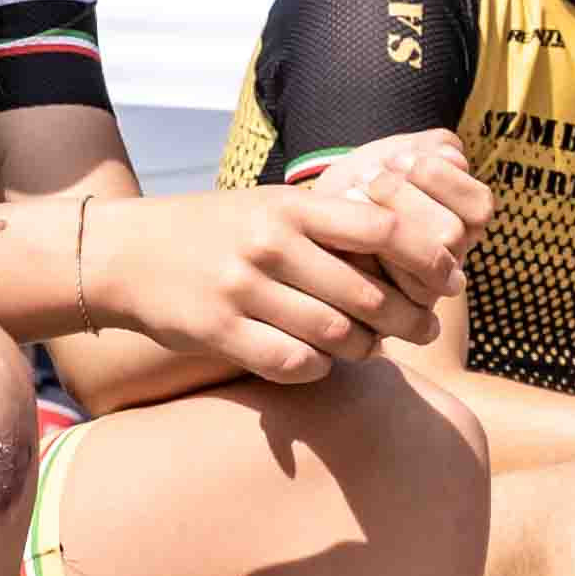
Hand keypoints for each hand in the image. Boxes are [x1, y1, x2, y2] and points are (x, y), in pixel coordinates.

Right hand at [85, 167, 474, 382]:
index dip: (427, 256)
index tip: (448, 278)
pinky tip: (318, 362)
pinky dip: (317, 369)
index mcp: (290, 207)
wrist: (125, 253)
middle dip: (407, 318)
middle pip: (366, 294)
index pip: (382, 227)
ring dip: (363, 349)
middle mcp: (269, 244)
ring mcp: (243, 289)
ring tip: (371, 347)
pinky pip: (292, 363)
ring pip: (334, 335)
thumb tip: (411, 246)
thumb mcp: (270, 206)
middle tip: (421, 328)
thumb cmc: (215, 230)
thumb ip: (330, 222)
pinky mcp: (219, 331)